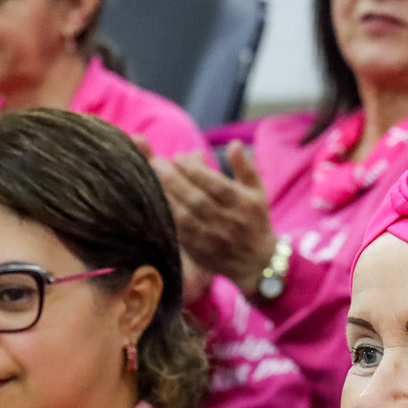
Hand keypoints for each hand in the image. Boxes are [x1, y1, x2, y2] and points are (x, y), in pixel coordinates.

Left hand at [151, 141, 277, 296]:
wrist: (257, 263)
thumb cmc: (255, 220)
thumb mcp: (257, 191)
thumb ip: (245, 166)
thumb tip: (234, 144)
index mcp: (242, 204)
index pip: (216, 185)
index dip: (195, 171)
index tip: (177, 157)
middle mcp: (228, 223)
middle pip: (197, 200)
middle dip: (174, 180)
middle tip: (156, 163)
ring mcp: (213, 239)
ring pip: (185, 218)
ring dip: (166, 198)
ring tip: (150, 179)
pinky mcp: (200, 252)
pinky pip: (179, 234)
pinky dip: (166, 218)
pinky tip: (152, 204)